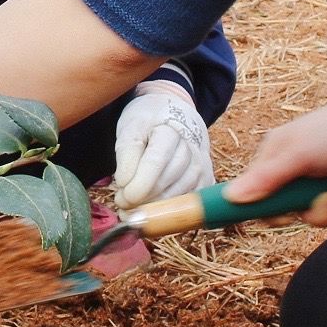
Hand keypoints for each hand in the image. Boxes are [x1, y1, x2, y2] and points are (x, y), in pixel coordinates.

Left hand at [112, 80, 210, 205]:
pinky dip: (169, 212)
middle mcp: (192, 149)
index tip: (121, 196)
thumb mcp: (131, 128)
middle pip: (167, 182)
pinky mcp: (206, 180)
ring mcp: (202, 166)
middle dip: (142, 199)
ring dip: (154, 209)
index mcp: (171, 131)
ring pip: (179, 196)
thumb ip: (126, 154)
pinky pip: (189, 204)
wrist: (173, 113)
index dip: (138, 185)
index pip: (156, 162)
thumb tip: (124, 184)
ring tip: (132, 208)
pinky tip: (152, 212)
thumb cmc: (148, 122)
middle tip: (121, 203)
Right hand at [226, 90, 326, 227]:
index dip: (271, 211)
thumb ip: (265, 178)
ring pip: (322, 213)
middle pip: (293, 211)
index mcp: (277, 156)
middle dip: (316, 209)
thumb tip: (229, 197)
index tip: (284, 218)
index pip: (258, 195)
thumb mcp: (299, 155)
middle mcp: (298, 169)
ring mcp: (324, 179)